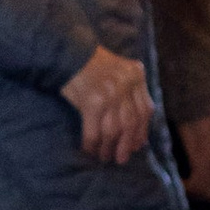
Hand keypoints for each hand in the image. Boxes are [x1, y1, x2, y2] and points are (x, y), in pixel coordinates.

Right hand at [62, 42, 153, 166]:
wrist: (64, 50)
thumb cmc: (88, 63)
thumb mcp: (117, 70)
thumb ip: (128, 92)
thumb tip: (134, 130)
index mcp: (135, 75)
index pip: (146, 109)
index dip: (141, 131)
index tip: (137, 145)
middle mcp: (126, 83)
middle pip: (131, 122)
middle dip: (126, 144)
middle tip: (121, 159)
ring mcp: (110, 93)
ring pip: (113, 129)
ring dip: (108, 146)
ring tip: (104, 156)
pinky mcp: (92, 101)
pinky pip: (94, 130)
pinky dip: (92, 143)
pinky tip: (88, 149)